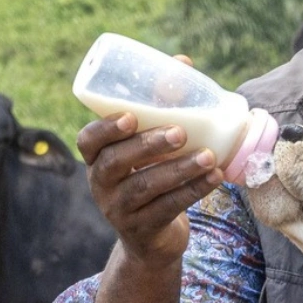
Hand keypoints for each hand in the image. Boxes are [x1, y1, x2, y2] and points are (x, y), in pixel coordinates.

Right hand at [78, 111, 223, 269]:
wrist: (152, 240)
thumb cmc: (151, 176)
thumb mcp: (148, 148)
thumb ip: (160, 106)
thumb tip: (184, 62)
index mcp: (97, 159)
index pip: (88, 141)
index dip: (105, 129)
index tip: (131, 117)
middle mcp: (101, 185)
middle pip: (115, 163)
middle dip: (148, 145)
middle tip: (180, 132)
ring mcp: (119, 210)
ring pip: (145, 186)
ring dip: (179, 169)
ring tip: (208, 156)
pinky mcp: (143, 229)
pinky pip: (167, 207)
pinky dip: (193, 190)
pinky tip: (214, 177)